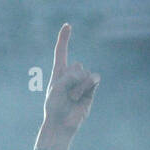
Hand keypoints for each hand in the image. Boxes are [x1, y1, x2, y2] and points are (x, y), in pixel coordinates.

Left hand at [40, 23, 99, 144]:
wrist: (61, 124)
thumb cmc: (55, 106)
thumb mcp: (57, 87)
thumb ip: (71, 76)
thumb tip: (90, 76)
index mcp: (59, 72)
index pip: (61, 52)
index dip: (64, 38)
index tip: (67, 25)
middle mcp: (71, 75)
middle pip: (77, 65)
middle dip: (72, 78)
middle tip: (66, 93)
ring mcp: (82, 82)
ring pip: (85, 73)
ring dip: (78, 86)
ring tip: (72, 98)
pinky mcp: (91, 90)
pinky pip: (94, 78)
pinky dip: (89, 84)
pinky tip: (82, 94)